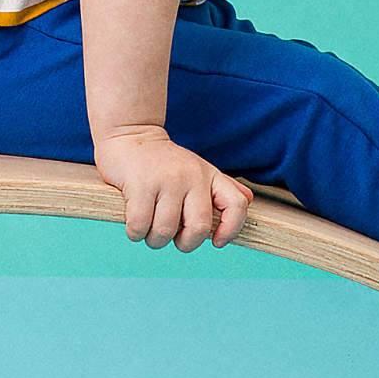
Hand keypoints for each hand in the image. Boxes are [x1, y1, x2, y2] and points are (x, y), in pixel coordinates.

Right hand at [93, 127, 252, 250]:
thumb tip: (248, 199)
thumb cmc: (163, 161)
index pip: (236, 205)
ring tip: (148, 229)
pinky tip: (134, 224)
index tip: (217, 241)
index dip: (231, 229)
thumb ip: (221, 186)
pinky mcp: (140, 184)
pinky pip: (140, 225)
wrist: (130, 133)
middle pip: (198, 229)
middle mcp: (192, 176)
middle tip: (171, 236)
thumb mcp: (197, 168)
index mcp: (209, 175)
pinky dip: (135, 232)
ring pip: (165, 231)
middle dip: (183, 244)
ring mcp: (166, 179)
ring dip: (154, 240)